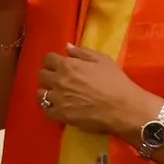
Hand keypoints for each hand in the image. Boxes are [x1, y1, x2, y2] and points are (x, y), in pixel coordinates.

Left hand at [36, 44, 157, 135]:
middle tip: (58, 78)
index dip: (53, 60)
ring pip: (40, 93)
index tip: (59, 64)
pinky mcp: (61, 115)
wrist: (123, 108)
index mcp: (67, 65)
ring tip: (56, 93)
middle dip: (49, 74)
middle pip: (41, 74)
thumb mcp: (102, 60)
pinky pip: (46, 110)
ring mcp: (58, 99)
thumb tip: (67, 47)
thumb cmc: (115, 81)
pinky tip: (57, 106)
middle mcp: (59, 81)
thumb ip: (82, 52)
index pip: (48, 58)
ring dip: (47, 90)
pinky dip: (49, 107)